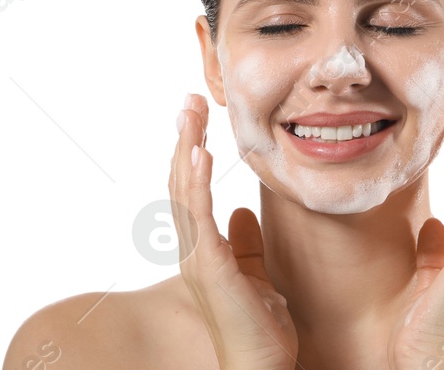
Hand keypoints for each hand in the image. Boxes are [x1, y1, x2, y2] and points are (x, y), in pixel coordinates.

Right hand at [170, 93, 298, 369]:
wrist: (261, 368)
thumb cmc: (261, 332)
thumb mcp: (257, 278)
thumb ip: (246, 245)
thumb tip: (241, 213)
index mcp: (204, 249)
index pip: (192, 191)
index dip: (191, 153)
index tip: (196, 118)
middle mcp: (193, 249)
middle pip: (181, 182)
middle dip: (184, 139)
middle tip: (188, 100)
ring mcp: (197, 256)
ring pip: (184, 192)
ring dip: (186, 149)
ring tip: (189, 114)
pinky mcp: (209, 266)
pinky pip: (199, 216)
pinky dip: (198, 182)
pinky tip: (202, 154)